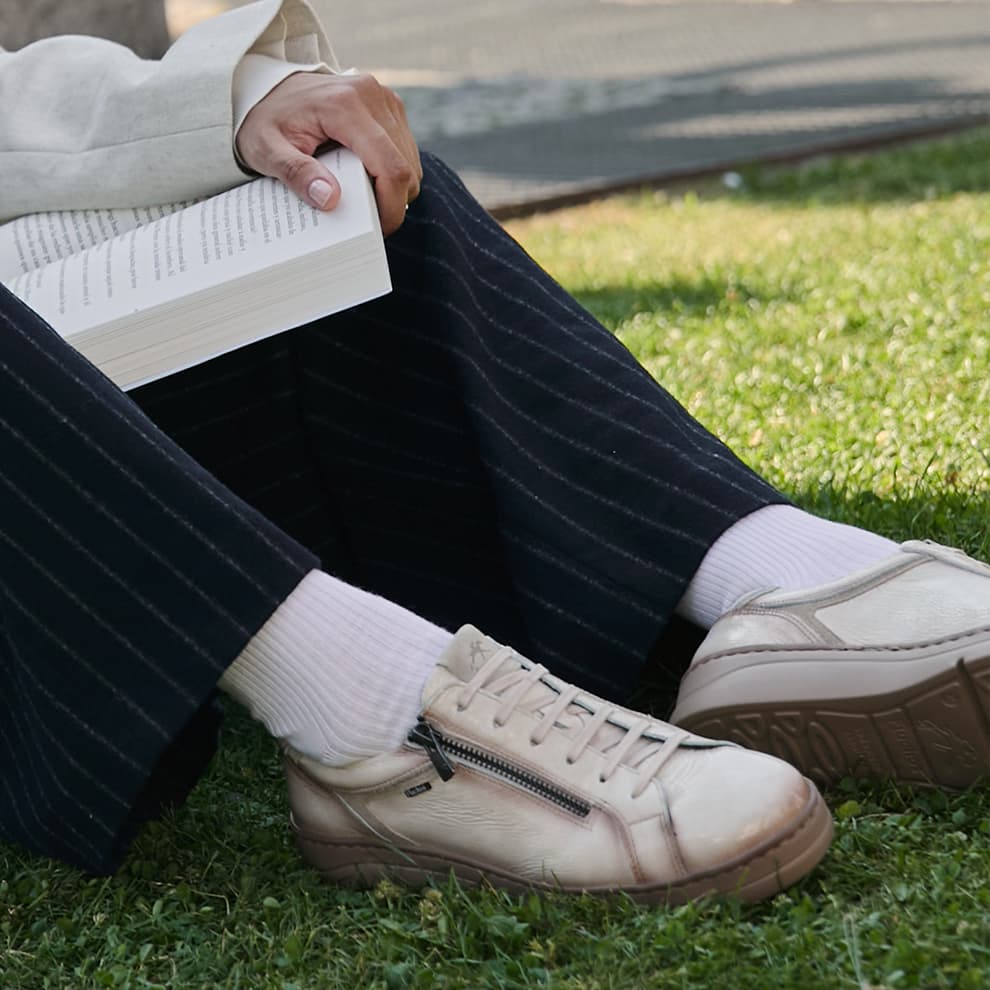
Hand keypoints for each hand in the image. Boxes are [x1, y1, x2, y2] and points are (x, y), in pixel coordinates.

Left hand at [236, 72, 421, 234]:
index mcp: (345, 105)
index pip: (391, 167)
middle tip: (365, 219)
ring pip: (410, 161)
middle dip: (393, 201)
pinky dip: (393, 171)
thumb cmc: (265, 120)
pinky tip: (366, 176)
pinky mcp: (389, 104)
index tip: (378, 230)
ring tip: (362, 196)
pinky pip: (405, 150)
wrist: (265, 87)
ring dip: (394, 187)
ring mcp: (384, 98)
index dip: (392, 207)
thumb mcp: (266, 150)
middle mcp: (371, 96)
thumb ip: (296, 174)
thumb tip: (330, 199)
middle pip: (405, 167)